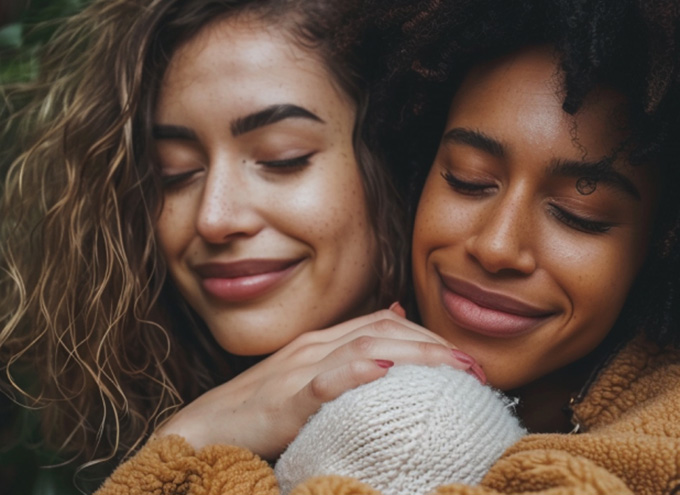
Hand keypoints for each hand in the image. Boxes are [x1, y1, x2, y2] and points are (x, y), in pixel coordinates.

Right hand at [154, 307, 482, 458]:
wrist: (201, 428)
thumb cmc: (256, 410)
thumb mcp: (304, 379)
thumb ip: (342, 359)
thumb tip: (389, 333)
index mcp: (319, 343)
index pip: (384, 324)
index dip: (429, 336)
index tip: (466, 361)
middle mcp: (312, 347)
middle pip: (384, 331)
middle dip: (435, 345)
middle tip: (478, 371)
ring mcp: (296, 371)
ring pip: (364, 349)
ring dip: (415, 356)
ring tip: (455, 371)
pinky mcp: (281, 403)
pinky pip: (321, 383)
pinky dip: (353, 374)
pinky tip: (382, 374)